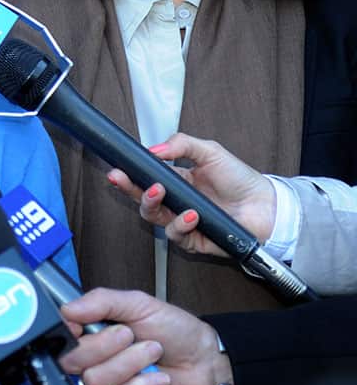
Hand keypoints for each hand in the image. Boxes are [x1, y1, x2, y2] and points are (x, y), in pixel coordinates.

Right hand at [60, 288, 231, 384]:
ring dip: (129, 364)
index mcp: (92, 331)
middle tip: (131, 335)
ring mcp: (109, 383)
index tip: (85, 325)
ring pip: (95, 380)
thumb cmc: (175, 331)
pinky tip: (157, 378)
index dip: (70, 333)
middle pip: (73, 361)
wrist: (206, 362)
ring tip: (151, 353)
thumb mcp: (139, 304)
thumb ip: (101, 301)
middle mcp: (96, 358)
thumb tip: (67, 307)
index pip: (61, 335)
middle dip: (107, 346)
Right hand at [105, 132, 276, 256]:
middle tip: (121, 179)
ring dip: (151, 204)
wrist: (267, 205)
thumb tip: (153, 149)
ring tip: (160, 192)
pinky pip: (176, 235)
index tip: (116, 169)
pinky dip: (180, 224)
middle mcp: (176, 202)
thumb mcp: (209, 151)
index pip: (144, 179)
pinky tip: (191, 215)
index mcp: (176, 181)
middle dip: (128, 189)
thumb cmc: (240, 179)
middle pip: (142, 199)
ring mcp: (183, 222)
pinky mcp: (194, 240)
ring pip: (153, 217)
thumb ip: (181, 144)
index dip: (128, 175)